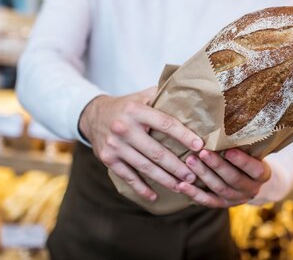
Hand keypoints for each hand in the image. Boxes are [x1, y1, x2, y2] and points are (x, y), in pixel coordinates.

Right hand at [78, 88, 203, 200]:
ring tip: (181, 186)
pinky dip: (141, 188)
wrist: (93, 115)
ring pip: (144, 167)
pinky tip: (154, 195)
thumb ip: (163, 96)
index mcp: (136, 111)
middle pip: (156, 152)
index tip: (199, 146)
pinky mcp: (107, 158)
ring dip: (164, 179)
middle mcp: (124, 128)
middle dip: (177, 166)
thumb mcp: (143, 95)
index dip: (183, 136)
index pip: (165, 124)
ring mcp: (114, 145)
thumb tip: (192, 96)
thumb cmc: (127, 106)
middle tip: (193, 175)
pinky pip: (127, 176)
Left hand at [178, 148, 270, 207]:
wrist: (249, 179)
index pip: (254, 169)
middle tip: (203, 152)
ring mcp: (235, 199)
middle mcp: (251, 189)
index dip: (242, 161)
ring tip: (190, 161)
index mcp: (262, 175)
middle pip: (233, 179)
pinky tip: (181, 185)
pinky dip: (193, 193)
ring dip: (203, 175)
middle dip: (217, 165)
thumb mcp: (252, 150)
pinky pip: (206, 201)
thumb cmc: (248, 155)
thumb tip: (229, 120)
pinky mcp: (221, 204)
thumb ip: (244, 142)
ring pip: (218, 188)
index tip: (229, 150)